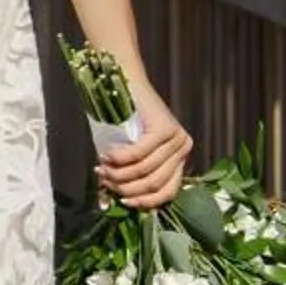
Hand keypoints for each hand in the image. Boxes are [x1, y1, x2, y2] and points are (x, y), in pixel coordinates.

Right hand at [95, 75, 191, 210]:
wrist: (124, 82)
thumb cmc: (124, 117)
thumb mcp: (129, 151)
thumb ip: (125, 174)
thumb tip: (107, 202)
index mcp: (179, 158)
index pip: (168, 192)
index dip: (144, 202)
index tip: (121, 202)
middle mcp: (183, 149)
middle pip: (154, 183)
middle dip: (125, 187)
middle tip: (103, 180)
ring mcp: (177, 138)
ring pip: (145, 170)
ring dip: (118, 173)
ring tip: (102, 168)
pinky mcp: (165, 128)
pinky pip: (139, 153)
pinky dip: (120, 158)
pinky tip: (107, 155)